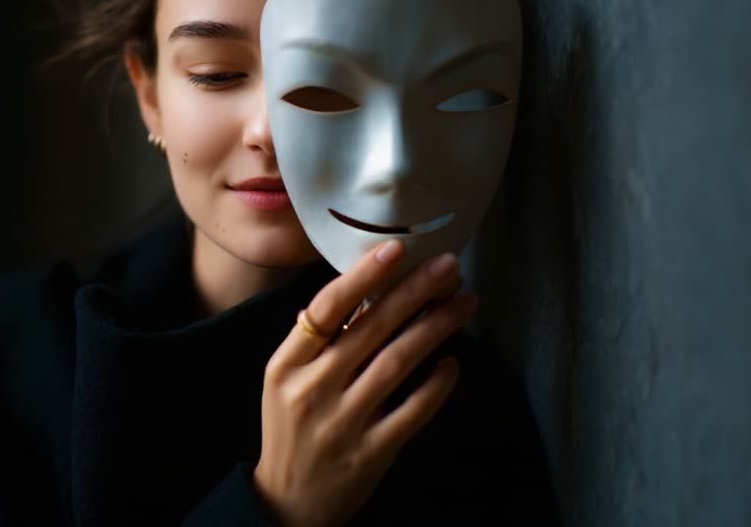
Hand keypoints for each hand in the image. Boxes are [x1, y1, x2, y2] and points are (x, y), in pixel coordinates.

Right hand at [252, 240, 474, 526]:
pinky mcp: (371, 453)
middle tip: (449, 265)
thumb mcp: (286, 382)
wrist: (286, 503)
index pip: (325, 309)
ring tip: (464, 302)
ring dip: (435, 328)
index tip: (396, 249)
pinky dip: (436, 385)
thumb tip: (364, 291)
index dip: (362, 276)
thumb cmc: (291, 428)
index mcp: (286, 366)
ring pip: (397, 363)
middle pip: (370, 329)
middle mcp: (312, 390)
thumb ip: (318, 341)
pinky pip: (413, 410)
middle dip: (414, 292)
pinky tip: (452, 363)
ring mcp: (342, 423)